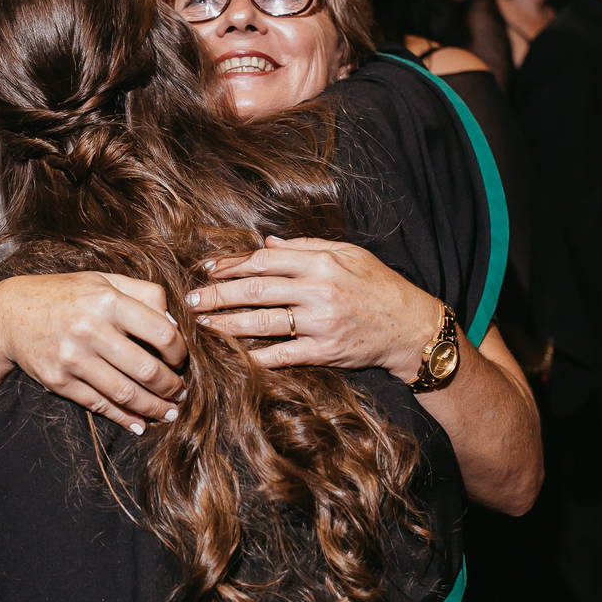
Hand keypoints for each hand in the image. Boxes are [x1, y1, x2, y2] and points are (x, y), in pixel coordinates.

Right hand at [0, 272, 187, 433]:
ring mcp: (73, 358)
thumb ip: (143, 294)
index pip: (162, 332)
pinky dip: (124, 418)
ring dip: (154, 407)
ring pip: (126, 393)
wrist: (10, 314)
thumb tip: (175, 323)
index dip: (180, 351)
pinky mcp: (59, 381)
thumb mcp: (104, 281)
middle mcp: (90, 329)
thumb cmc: (66, 295)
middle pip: (147, 369)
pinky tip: (140, 423)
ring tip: (169, 411)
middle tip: (181, 392)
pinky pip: (100, 405)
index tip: (181, 359)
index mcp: (108, 301)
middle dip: (172, 386)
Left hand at [185, 237, 441, 381]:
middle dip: (218, 295)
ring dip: (228, 325)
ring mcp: (322, 323)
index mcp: (322, 262)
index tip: (207, 269)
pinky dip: (258, 355)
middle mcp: (319, 290)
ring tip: (203, 325)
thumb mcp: (348, 254)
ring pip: (264, 323)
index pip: (264, 261)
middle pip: (256, 291)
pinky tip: (235, 355)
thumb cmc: (379, 286)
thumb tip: (265, 245)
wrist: (412, 326)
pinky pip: (284, 354)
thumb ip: (305, 248)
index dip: (232, 265)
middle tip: (190, 301)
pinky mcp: (326, 351)